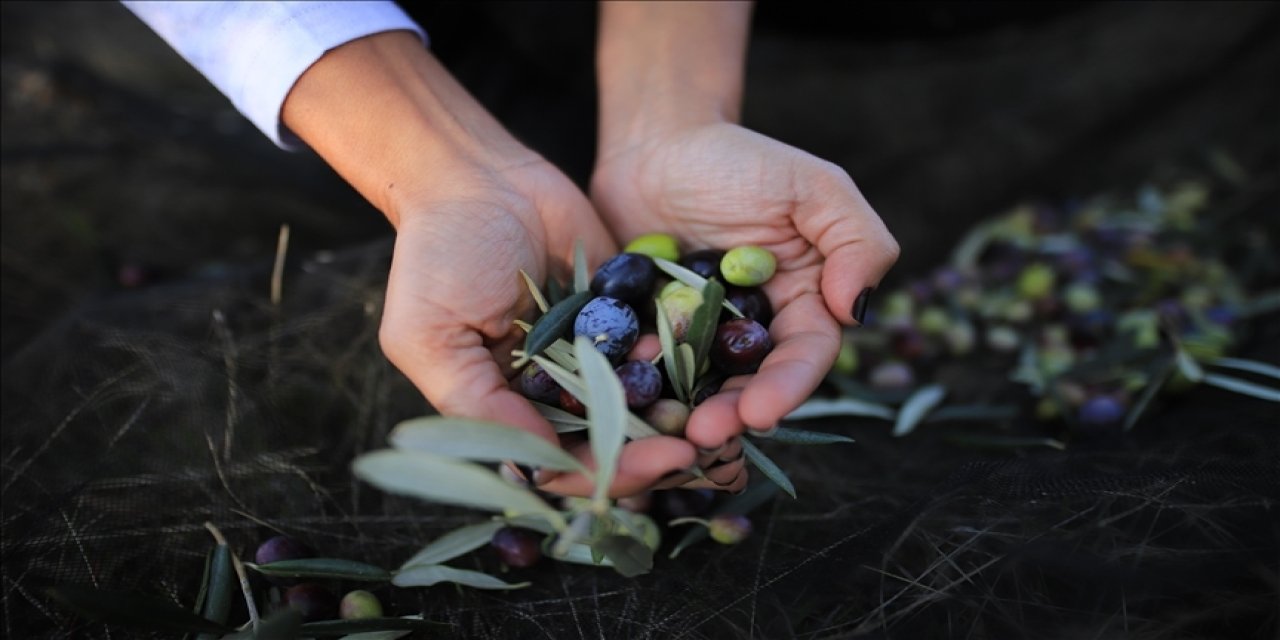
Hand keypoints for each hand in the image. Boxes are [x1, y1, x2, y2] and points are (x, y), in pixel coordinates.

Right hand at [283, 32, 696, 497]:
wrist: (479, 175)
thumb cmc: (439, 256)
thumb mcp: (431, 337)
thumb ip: (479, 405)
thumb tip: (540, 467)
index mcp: (503, 411)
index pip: (559, 466)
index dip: (605, 473)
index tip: (652, 465)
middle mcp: (550, 393)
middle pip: (609, 445)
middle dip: (650, 452)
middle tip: (695, 449)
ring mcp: (589, 355)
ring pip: (641, 403)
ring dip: (673, 412)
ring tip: (710, 413)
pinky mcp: (621, 315)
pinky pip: (657, 345)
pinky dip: (678, 354)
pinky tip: (696, 352)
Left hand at [591, 121, 899, 462]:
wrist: (657, 143)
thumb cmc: (741, 159)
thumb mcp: (813, 186)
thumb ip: (856, 240)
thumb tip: (855, 310)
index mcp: (802, 304)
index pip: (805, 355)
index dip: (786, 387)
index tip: (761, 413)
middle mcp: (752, 331)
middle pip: (750, 384)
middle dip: (732, 414)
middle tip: (705, 435)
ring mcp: (696, 338)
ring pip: (697, 387)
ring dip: (685, 412)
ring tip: (668, 432)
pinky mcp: (646, 334)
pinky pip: (642, 365)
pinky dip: (634, 381)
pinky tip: (621, 392)